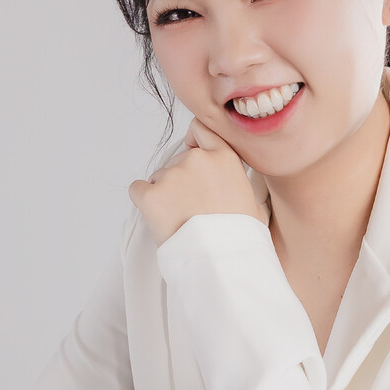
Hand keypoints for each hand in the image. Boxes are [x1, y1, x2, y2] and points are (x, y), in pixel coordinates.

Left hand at [127, 119, 266, 244]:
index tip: (191, 151)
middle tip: (190, 209)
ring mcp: (171, 175)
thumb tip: (229, 188)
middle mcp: (197, 159)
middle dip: (180, 181)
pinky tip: (159, 219)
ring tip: (180, 221)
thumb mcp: (251, 201)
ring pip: (158, 177)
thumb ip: (234, 182)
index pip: (201, 129)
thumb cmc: (238, 237)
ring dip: (164, 195)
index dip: (193, 140)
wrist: (220, 260)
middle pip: (177, 160)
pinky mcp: (150, 194)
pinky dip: (144, 202)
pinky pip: (138, 190)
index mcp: (224, 157)